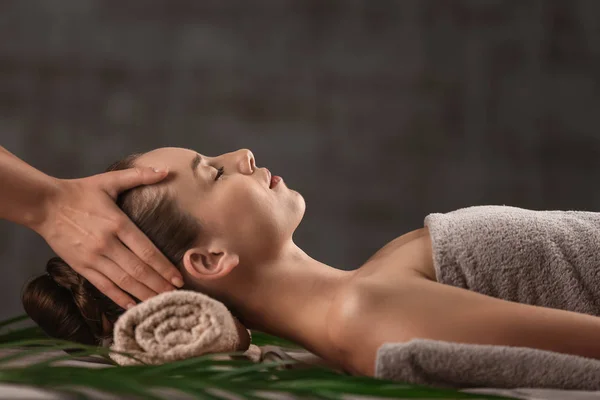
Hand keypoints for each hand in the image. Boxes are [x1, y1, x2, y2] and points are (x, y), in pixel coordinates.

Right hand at [34, 167, 183, 309]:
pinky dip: (119, 298)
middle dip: (159, 285)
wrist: (44, 204)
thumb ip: (139, 175)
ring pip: (123, 282)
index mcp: (117, 224)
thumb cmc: (81, 192)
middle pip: (138, 271)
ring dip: (144, 294)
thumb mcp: (109, 180)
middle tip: (177, 295)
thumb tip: (166, 170)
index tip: (178, 278)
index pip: (146, 251)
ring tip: (161, 303)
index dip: (164, 267)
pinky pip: (104, 286)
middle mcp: (106, 244)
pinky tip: (134, 306)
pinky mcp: (81, 267)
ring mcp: (93, 258)